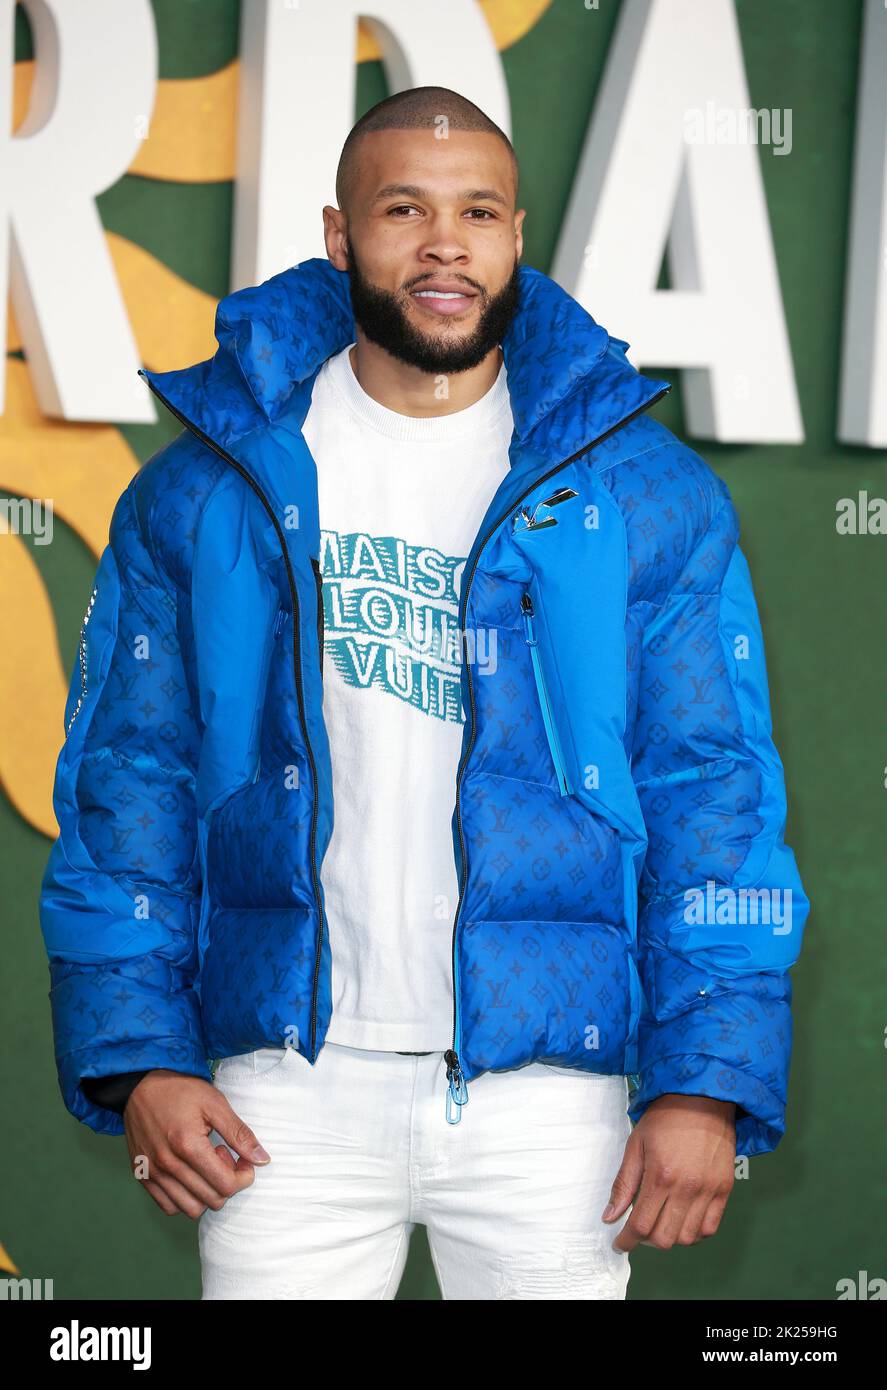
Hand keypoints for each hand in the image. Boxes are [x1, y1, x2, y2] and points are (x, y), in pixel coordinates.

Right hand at [122, 1069, 270, 1218]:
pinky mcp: (142, 1176)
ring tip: (204, 1164)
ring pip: (191, 1209)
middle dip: (227, 1182)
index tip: (243, 1159)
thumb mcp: (215, 1104)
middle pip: (212, 1200)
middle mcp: (167, 1165)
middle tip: (223, 1156)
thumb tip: (263, 1160)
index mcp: (188, 1145)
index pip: (226, 1186)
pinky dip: (185, 1198)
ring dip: (207, 1193)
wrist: (140, 1085)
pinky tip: (190, 1173)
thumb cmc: (180, 1090)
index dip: (243, 1176)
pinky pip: (169, 1206)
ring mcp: (152, 1174)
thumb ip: (239, 1133)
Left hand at [603, 1093, 735, 1250]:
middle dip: (646, 1241)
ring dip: (671, 1237)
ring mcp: (708, 1191)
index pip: (641, 1225)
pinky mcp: (724, 1189)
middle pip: (664, 1239)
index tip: (620, 1244)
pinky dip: (695, 1233)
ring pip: (688, 1238)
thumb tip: (610, 1216)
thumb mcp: (636, 1144)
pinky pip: (710, 1228)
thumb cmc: (665, 1118)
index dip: (627, 1241)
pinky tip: (683, 1220)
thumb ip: (624, 1183)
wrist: (703, 1098)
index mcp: (661, 1176)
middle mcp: (686, 1188)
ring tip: (662, 1221)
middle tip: (639, 1229)